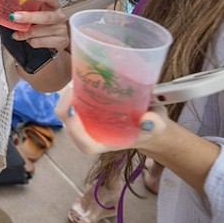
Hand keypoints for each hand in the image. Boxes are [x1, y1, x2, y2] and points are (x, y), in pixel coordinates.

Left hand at [8, 0, 68, 51]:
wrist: (56, 38)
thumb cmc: (42, 21)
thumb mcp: (35, 10)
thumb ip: (22, 3)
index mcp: (52, 5)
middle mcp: (58, 16)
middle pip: (46, 17)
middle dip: (29, 17)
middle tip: (15, 17)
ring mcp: (60, 30)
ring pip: (39, 32)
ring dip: (25, 33)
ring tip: (17, 33)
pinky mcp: (60, 42)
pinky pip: (39, 42)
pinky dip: (30, 41)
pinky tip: (29, 39)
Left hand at [56, 88, 171, 155]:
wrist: (149, 120)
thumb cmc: (150, 126)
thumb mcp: (157, 126)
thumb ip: (155, 124)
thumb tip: (147, 121)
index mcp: (106, 143)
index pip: (85, 144)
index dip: (75, 130)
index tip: (73, 109)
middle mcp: (93, 134)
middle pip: (70, 125)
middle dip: (66, 106)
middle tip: (74, 86)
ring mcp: (89, 121)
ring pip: (69, 111)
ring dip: (69, 96)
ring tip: (78, 80)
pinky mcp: (89, 108)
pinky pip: (75, 101)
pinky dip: (76, 90)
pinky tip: (82, 78)